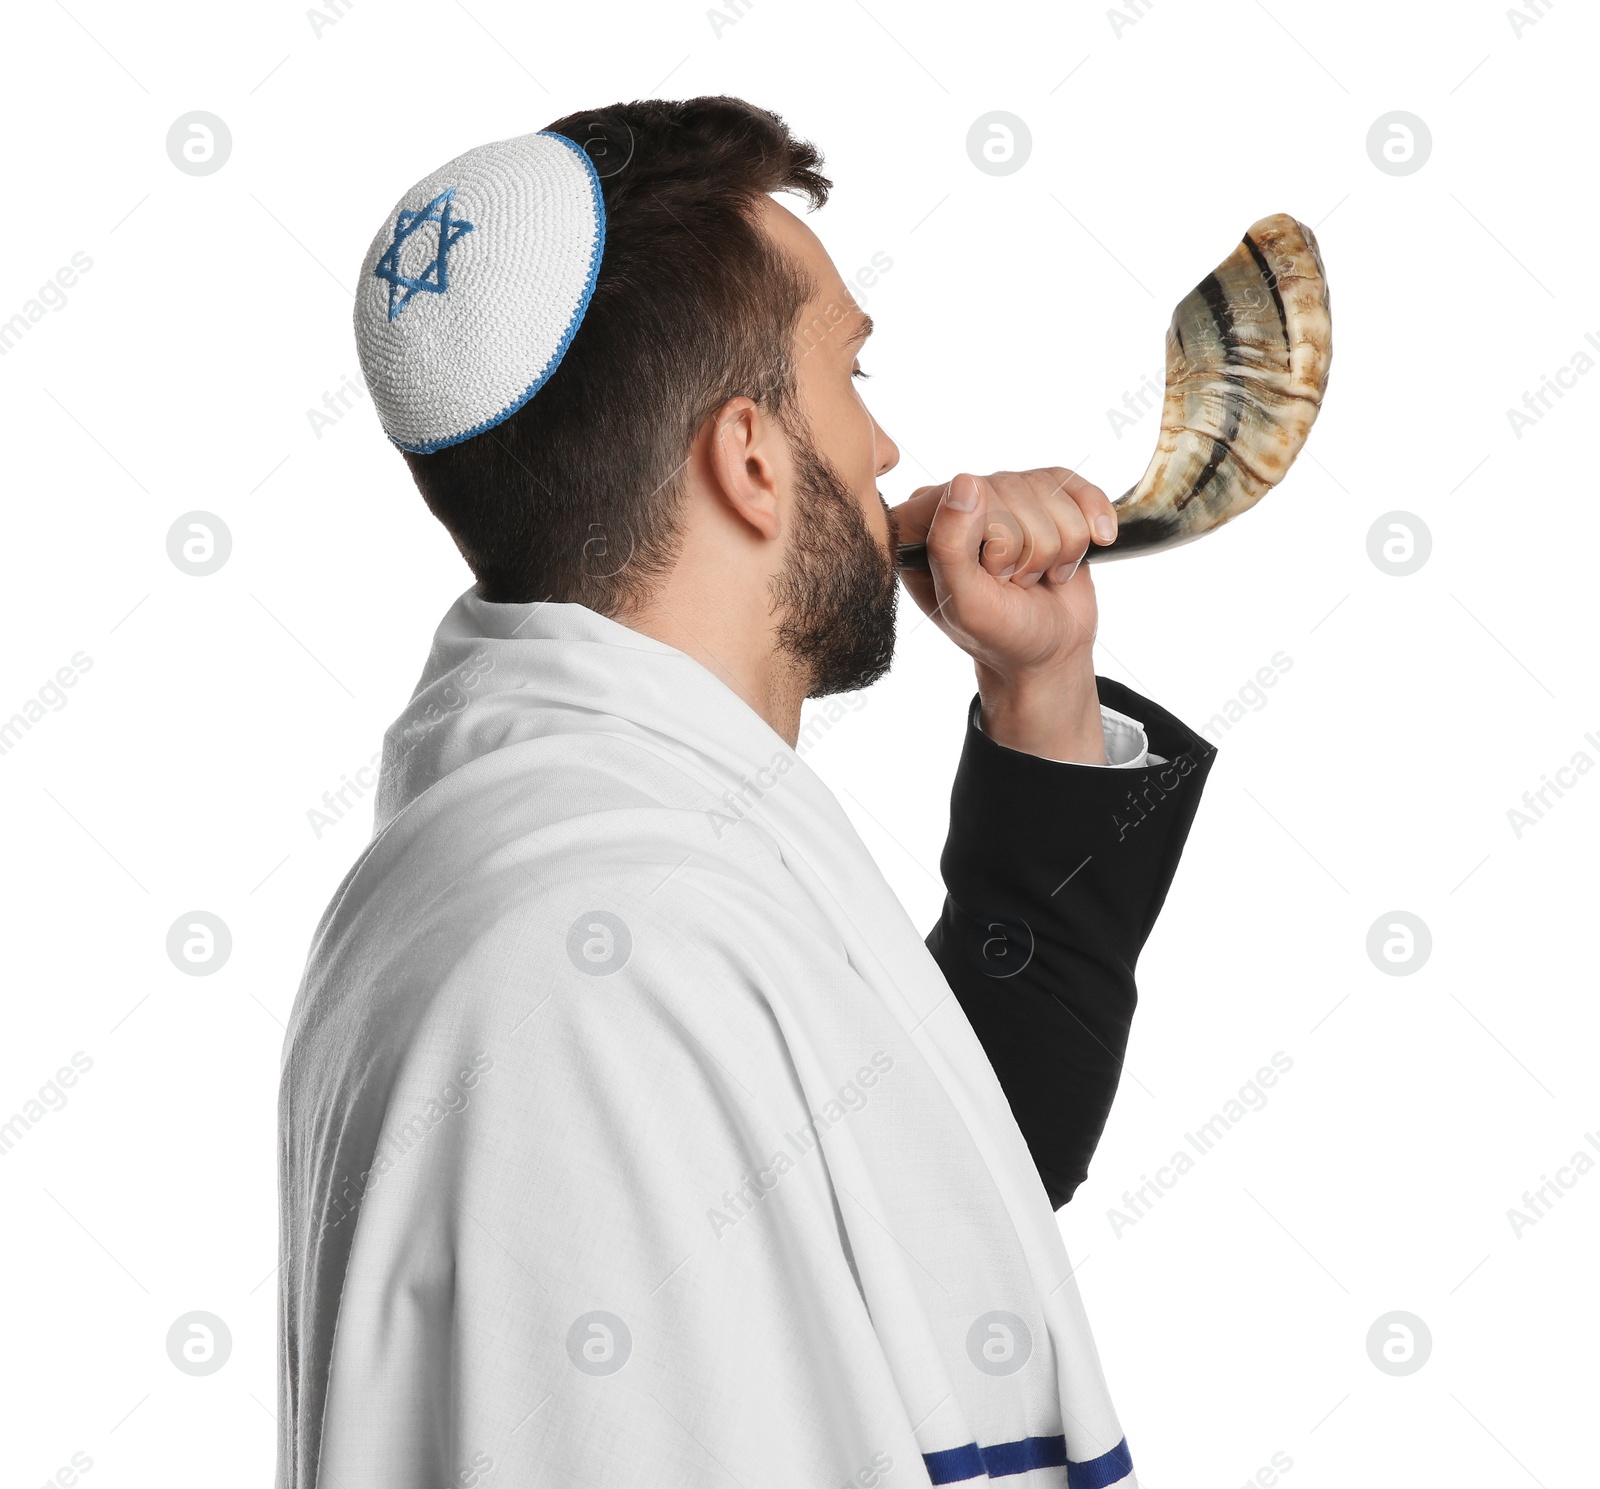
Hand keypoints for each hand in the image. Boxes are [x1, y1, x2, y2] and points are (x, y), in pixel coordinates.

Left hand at [890, 469, 1117, 762]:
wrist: (1048, 652)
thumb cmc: (1000, 635)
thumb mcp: (967, 604)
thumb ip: (950, 547)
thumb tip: (964, 482)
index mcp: (920, 523)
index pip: (968, 494)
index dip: (996, 541)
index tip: (992, 579)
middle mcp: (958, 501)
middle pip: (1013, 489)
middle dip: (1029, 550)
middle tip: (1015, 583)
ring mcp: (1002, 495)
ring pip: (1050, 490)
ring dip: (1059, 547)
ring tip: (1037, 575)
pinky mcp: (1044, 497)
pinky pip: (1079, 488)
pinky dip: (1092, 523)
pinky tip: (1085, 549)